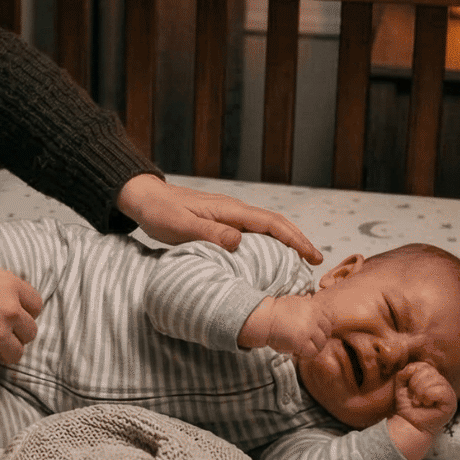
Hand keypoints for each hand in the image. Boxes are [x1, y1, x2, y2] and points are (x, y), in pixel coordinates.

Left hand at [116, 174, 322, 263]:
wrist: (144, 197)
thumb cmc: (159, 212)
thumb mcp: (181, 226)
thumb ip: (209, 233)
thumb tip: (240, 241)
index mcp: (229, 210)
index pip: (271, 223)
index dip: (294, 239)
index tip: (312, 255)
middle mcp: (234, 210)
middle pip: (275, 223)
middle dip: (298, 240)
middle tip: (315, 261)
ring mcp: (228, 214)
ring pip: (265, 227)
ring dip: (285, 242)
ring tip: (299, 262)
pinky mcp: (221, 220)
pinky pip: (252, 231)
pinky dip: (268, 242)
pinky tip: (268, 257)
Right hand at [237, 294, 329, 359]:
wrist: (264, 319)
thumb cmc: (275, 311)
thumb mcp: (293, 300)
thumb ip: (304, 301)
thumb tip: (310, 296)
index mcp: (313, 306)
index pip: (328, 321)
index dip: (322, 329)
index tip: (316, 333)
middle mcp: (313, 317)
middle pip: (327, 333)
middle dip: (320, 339)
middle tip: (311, 343)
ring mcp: (308, 330)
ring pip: (321, 344)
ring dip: (315, 348)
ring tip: (306, 349)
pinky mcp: (301, 342)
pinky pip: (312, 352)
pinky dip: (307, 355)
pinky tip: (300, 353)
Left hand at [392, 361, 457, 437]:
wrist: (408, 425)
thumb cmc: (406, 407)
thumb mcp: (402, 386)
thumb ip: (405, 373)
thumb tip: (411, 368)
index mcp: (433, 379)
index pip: (424, 365)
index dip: (412, 374)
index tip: (409, 390)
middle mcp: (443, 384)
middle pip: (429, 370)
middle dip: (415, 384)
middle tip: (414, 398)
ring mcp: (449, 393)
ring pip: (434, 379)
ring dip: (421, 391)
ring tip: (419, 402)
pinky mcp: (451, 402)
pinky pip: (440, 390)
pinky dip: (429, 396)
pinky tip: (426, 404)